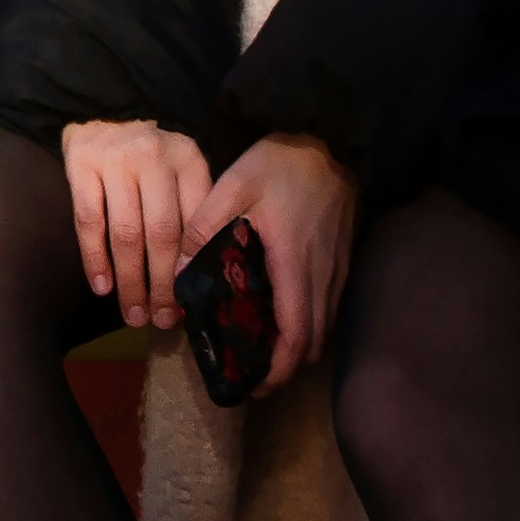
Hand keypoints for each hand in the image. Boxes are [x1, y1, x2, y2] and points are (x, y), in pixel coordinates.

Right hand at [63, 120, 220, 330]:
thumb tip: (197, 276)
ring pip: (126, 233)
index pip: (194, 222)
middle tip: (161, 320)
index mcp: (188, 159)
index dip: (192, 267)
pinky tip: (102, 288)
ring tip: (133, 314)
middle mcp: (154, 157)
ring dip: (130, 281)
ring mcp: (115, 160)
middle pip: (162, 233)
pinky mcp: (81, 165)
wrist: (103, 103)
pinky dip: (95, 259)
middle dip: (163, 283)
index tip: (191, 303)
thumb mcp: (181, 167)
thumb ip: (191, 207)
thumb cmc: (149, 150)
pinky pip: (88, 222)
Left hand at [196, 133, 359, 395]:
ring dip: (298, 345)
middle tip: (252, 373)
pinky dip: (307, 322)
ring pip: (323, 326)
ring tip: (263, 347)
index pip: (294, 337)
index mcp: (293, 265)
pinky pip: (328, 306)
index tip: (254, 386)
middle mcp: (321, 276)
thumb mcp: (234, 185)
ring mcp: (337, 268)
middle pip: (313, 343)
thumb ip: (203, 228)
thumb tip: (176, 272)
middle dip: (285, 367)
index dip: (278, 370)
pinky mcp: (343, 257)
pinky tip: (281, 311)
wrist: (335, 134)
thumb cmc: (283, 162)